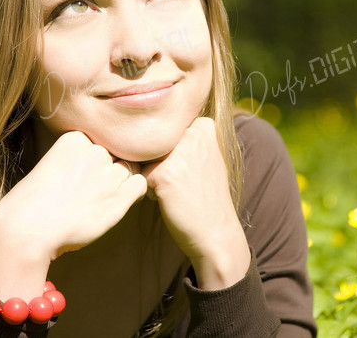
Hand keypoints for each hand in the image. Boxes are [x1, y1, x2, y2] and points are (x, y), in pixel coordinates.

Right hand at [0, 131, 146, 300]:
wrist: (28, 229)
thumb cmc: (37, 203)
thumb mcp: (55, 165)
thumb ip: (81, 158)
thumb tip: (111, 160)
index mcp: (76, 137)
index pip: (102, 141)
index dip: (96, 160)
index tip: (79, 178)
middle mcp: (95, 150)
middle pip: (117, 154)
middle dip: (109, 171)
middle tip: (90, 192)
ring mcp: (108, 171)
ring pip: (131, 169)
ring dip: (120, 183)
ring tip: (99, 200)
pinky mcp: (119, 195)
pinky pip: (140, 184)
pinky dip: (133, 194)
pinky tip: (115, 204)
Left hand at [140, 117, 249, 288]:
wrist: (215, 231)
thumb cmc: (205, 194)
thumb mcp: (206, 155)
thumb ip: (185, 136)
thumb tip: (143, 127)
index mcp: (204, 125)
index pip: (165, 129)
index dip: (170, 150)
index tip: (189, 168)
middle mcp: (193, 133)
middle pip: (153, 142)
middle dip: (159, 161)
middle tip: (183, 181)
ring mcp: (179, 153)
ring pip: (146, 158)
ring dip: (153, 174)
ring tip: (176, 189)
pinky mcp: (164, 173)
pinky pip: (141, 175)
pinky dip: (150, 189)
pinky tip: (170, 198)